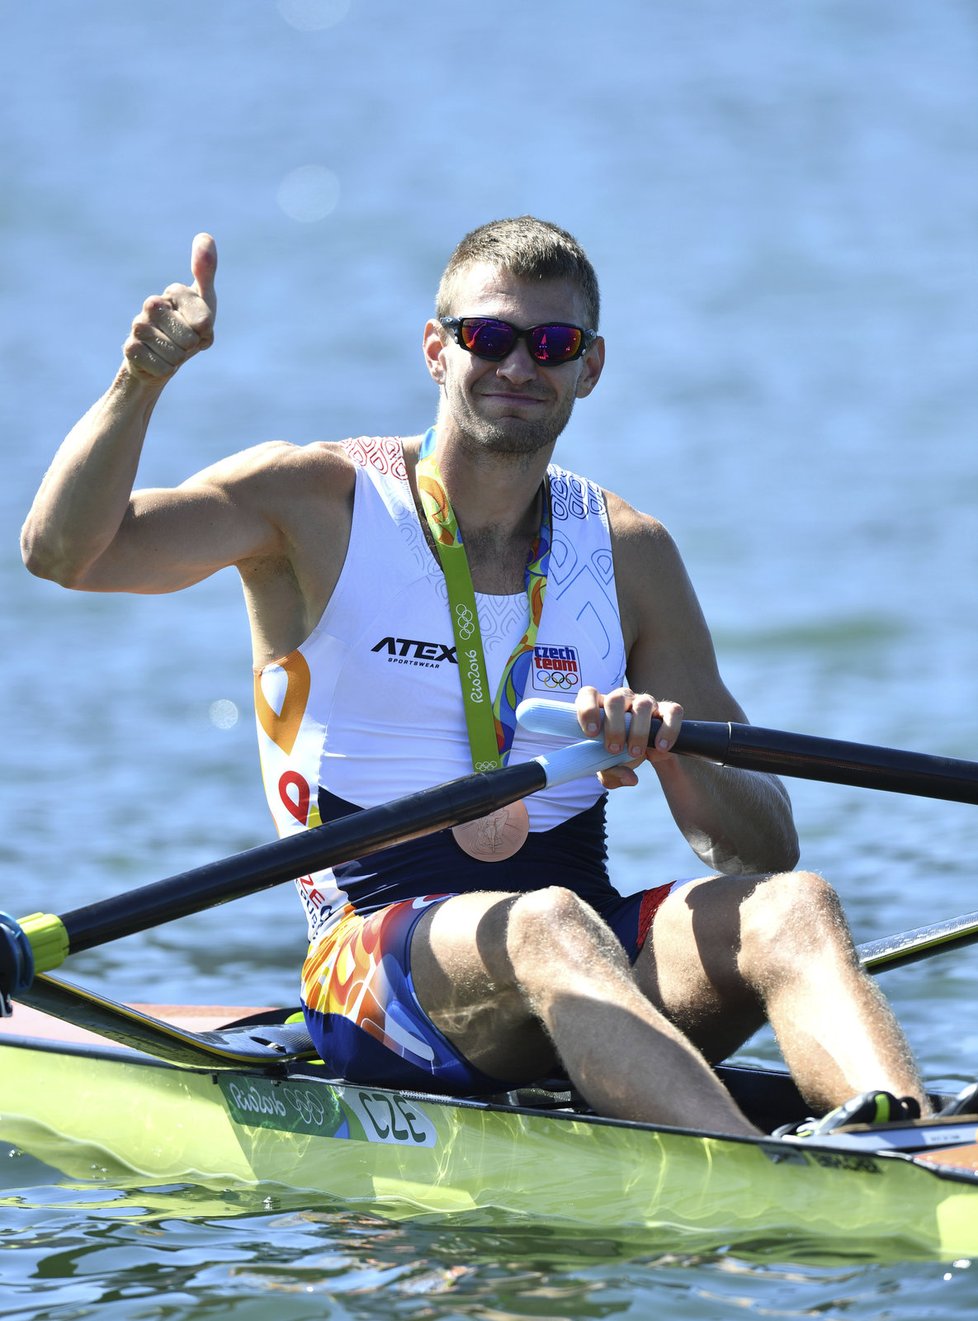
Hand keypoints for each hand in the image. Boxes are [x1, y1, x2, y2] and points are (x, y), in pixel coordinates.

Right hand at [123, 233, 217, 382]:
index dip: (205, 332)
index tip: (197, 328)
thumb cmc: (187, 328)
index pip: (204, 321)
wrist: (159, 358)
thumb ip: (206, 272)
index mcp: (173, 292)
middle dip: (191, 348)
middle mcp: (152, 304)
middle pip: (189, 339)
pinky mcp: (129, 349)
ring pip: (175, 354)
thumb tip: (205, 236)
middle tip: (182, 342)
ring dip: (178, 360)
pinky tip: (156, 361)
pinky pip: (162, 368)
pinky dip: (165, 370)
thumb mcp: (204, 303)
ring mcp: (138, 325)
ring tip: (170, 351)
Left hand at [576, 685, 683, 788]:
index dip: (588, 710)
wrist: (645, 753)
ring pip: (643, 705)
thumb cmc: (619, 755)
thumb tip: (630, 778)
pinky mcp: (667, 710)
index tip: (591, 733)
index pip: (588, 694)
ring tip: (635, 753)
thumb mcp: (610, 768)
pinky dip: (668, 730)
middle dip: (614, 727)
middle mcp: (622, 699)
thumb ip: (613, 774)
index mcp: (601, 707)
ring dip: (638, 731)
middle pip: (616, 699)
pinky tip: (661, 747)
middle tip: (614, 750)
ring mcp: (645, 702)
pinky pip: (672, 712)